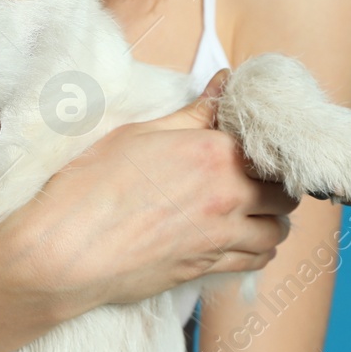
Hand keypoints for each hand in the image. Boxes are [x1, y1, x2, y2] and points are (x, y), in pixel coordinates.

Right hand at [0, 70, 298, 321]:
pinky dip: (258, 250)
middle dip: (274, 185)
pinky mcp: (208, 268)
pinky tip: (240, 239)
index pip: (268, 149)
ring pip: (277, 232)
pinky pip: (257, 261)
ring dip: (270, 219)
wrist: (67, 248)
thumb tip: (224, 83)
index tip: (251, 147)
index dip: (265, 148)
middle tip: (253, 178)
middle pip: (284, 194)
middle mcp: (228, 196)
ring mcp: (221, 237)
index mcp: (212, 154)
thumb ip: (192, 113)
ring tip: (249, 210)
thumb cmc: (92, 185)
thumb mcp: (138, 134)